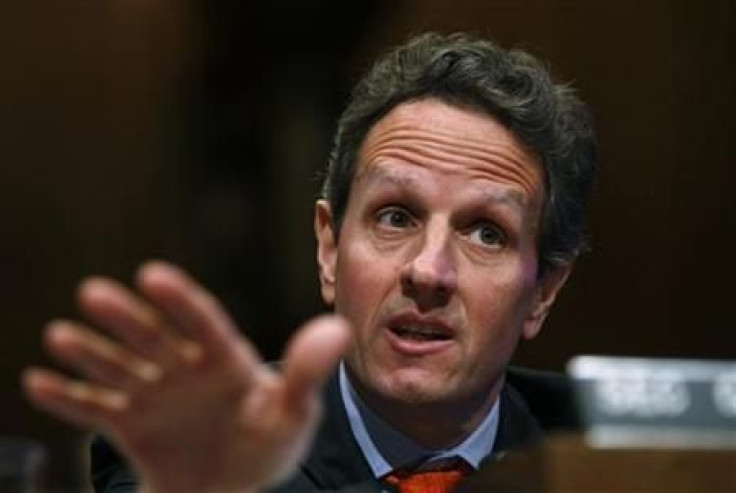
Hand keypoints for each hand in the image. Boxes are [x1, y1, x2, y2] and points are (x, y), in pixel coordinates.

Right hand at [22, 261, 350, 492]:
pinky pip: (95, 409)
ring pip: (119, 367)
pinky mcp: (131, 423)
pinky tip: (38, 381)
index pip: (202, 322)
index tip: (153, 275)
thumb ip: (307, 373)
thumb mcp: (293, 413)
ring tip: (59, 335)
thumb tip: (337, 329)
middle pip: (153, 338)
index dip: (180, 300)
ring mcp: (155, 394)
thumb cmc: (267, 446)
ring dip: (90, 352)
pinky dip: (68, 398)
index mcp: (225, 359)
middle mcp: (184, 368)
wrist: (232, 488)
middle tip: (94, 293)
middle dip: (125, 318)